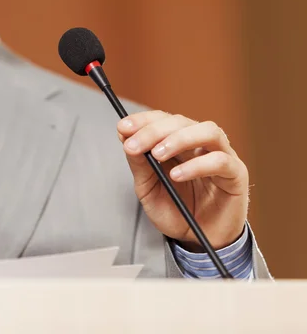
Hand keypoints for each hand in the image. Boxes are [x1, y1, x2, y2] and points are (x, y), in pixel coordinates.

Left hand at [117, 111, 248, 250]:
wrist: (198, 240)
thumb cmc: (176, 211)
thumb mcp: (148, 189)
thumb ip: (139, 164)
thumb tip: (126, 138)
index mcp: (178, 144)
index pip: (163, 120)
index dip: (143, 120)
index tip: (123, 127)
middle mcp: (200, 145)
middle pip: (181, 122)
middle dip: (154, 130)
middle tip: (135, 145)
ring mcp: (221, 156)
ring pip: (208, 131)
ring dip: (179, 139)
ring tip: (157, 154)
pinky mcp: (236, 174)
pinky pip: (221, 160)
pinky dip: (197, 165)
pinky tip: (178, 175)